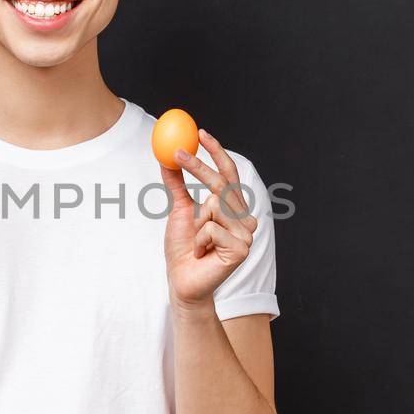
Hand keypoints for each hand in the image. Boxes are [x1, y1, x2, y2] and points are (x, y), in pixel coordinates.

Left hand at [161, 127, 257, 309]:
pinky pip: (211, 227)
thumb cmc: (184, 249)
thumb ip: (177, 185)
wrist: (183, 281)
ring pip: (213, 205)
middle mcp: (245, 218)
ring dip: (196, 224)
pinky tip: (202, 253)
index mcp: (234, 208)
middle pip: (221, 183)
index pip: (229, 173)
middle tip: (178, 154)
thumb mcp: (179, 211)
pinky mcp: (242, 249)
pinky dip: (199, 240)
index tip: (200, 132)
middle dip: (198, 166)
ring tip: (197, 243)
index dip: (218, 151)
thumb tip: (167, 157)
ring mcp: (247, 234)